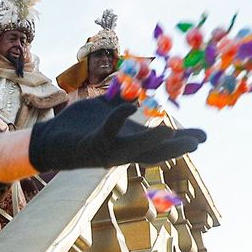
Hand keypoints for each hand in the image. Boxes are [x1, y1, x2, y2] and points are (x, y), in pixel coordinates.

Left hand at [28, 94, 205, 172]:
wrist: (48, 142)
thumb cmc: (79, 127)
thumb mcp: (105, 114)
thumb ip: (121, 106)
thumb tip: (134, 99)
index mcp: (128, 143)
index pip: (160, 145)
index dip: (181, 142)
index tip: (203, 137)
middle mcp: (121, 151)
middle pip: (155, 152)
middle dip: (177, 146)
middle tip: (199, 140)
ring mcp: (107, 151)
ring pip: (134, 149)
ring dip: (152, 140)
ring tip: (170, 129)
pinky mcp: (91, 146)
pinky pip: (108, 132)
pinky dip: (118, 119)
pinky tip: (129, 108)